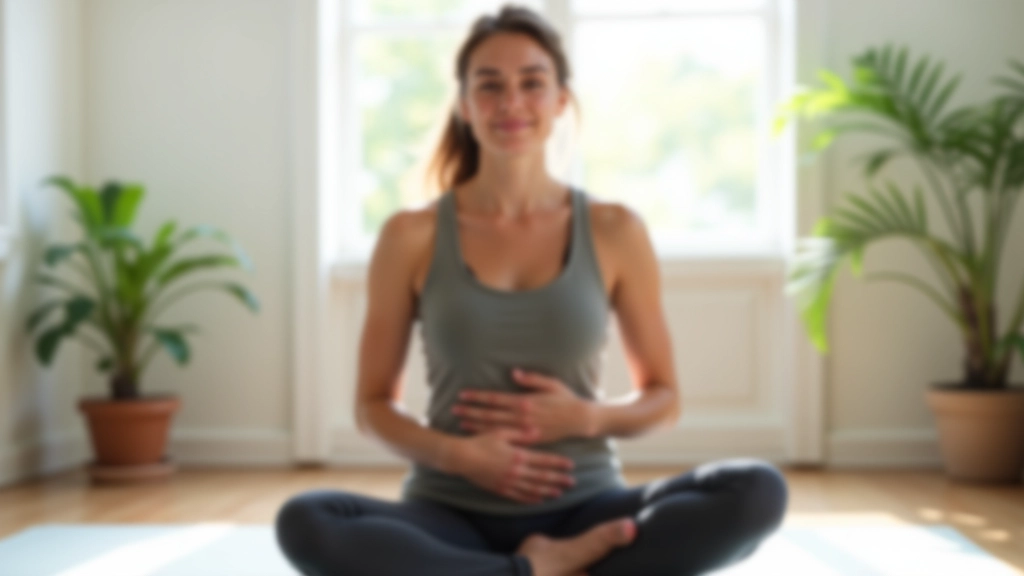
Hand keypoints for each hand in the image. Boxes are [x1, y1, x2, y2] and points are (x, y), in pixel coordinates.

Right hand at [450, 428, 576, 503]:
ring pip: (532, 489)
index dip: (558, 463)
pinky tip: (539, 500)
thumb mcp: (501, 432)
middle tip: (572, 482)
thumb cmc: (480, 441)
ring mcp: (508, 482)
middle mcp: (516, 471)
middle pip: (542, 476)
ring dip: (547, 491)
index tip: (571, 465)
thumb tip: (538, 432)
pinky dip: (530, 499)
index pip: (544, 460)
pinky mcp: (500, 489)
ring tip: (559, 493)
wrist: (461, 458)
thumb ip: (520, 433)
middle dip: (558, 479)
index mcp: (518, 455)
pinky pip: (518, 496)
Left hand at [452, 368, 596, 444]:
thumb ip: (532, 379)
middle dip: (471, 411)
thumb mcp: (551, 383)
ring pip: (496, 429)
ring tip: (461, 422)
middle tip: (454, 409)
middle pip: (490, 415)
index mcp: (525, 401)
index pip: (495, 399)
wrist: (580, 420)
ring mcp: (525, 430)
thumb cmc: (565, 398)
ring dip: (477, 425)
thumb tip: (514, 373)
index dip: (477, 397)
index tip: (463, 395)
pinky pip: (507, 440)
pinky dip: (492, 437)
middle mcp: (522, 417)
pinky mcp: (529, 440)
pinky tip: (480, 436)